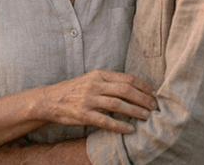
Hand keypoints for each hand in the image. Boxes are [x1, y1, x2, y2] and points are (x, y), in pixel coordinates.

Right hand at [39, 70, 156, 133]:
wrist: (49, 100)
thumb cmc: (73, 90)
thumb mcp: (90, 79)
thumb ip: (109, 82)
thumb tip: (133, 87)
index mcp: (99, 75)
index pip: (127, 78)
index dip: (143, 86)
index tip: (154, 94)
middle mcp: (94, 85)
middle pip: (125, 90)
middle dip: (143, 99)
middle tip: (154, 107)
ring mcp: (88, 99)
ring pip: (118, 105)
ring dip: (135, 111)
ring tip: (146, 117)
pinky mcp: (83, 114)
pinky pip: (105, 121)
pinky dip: (119, 126)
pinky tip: (130, 129)